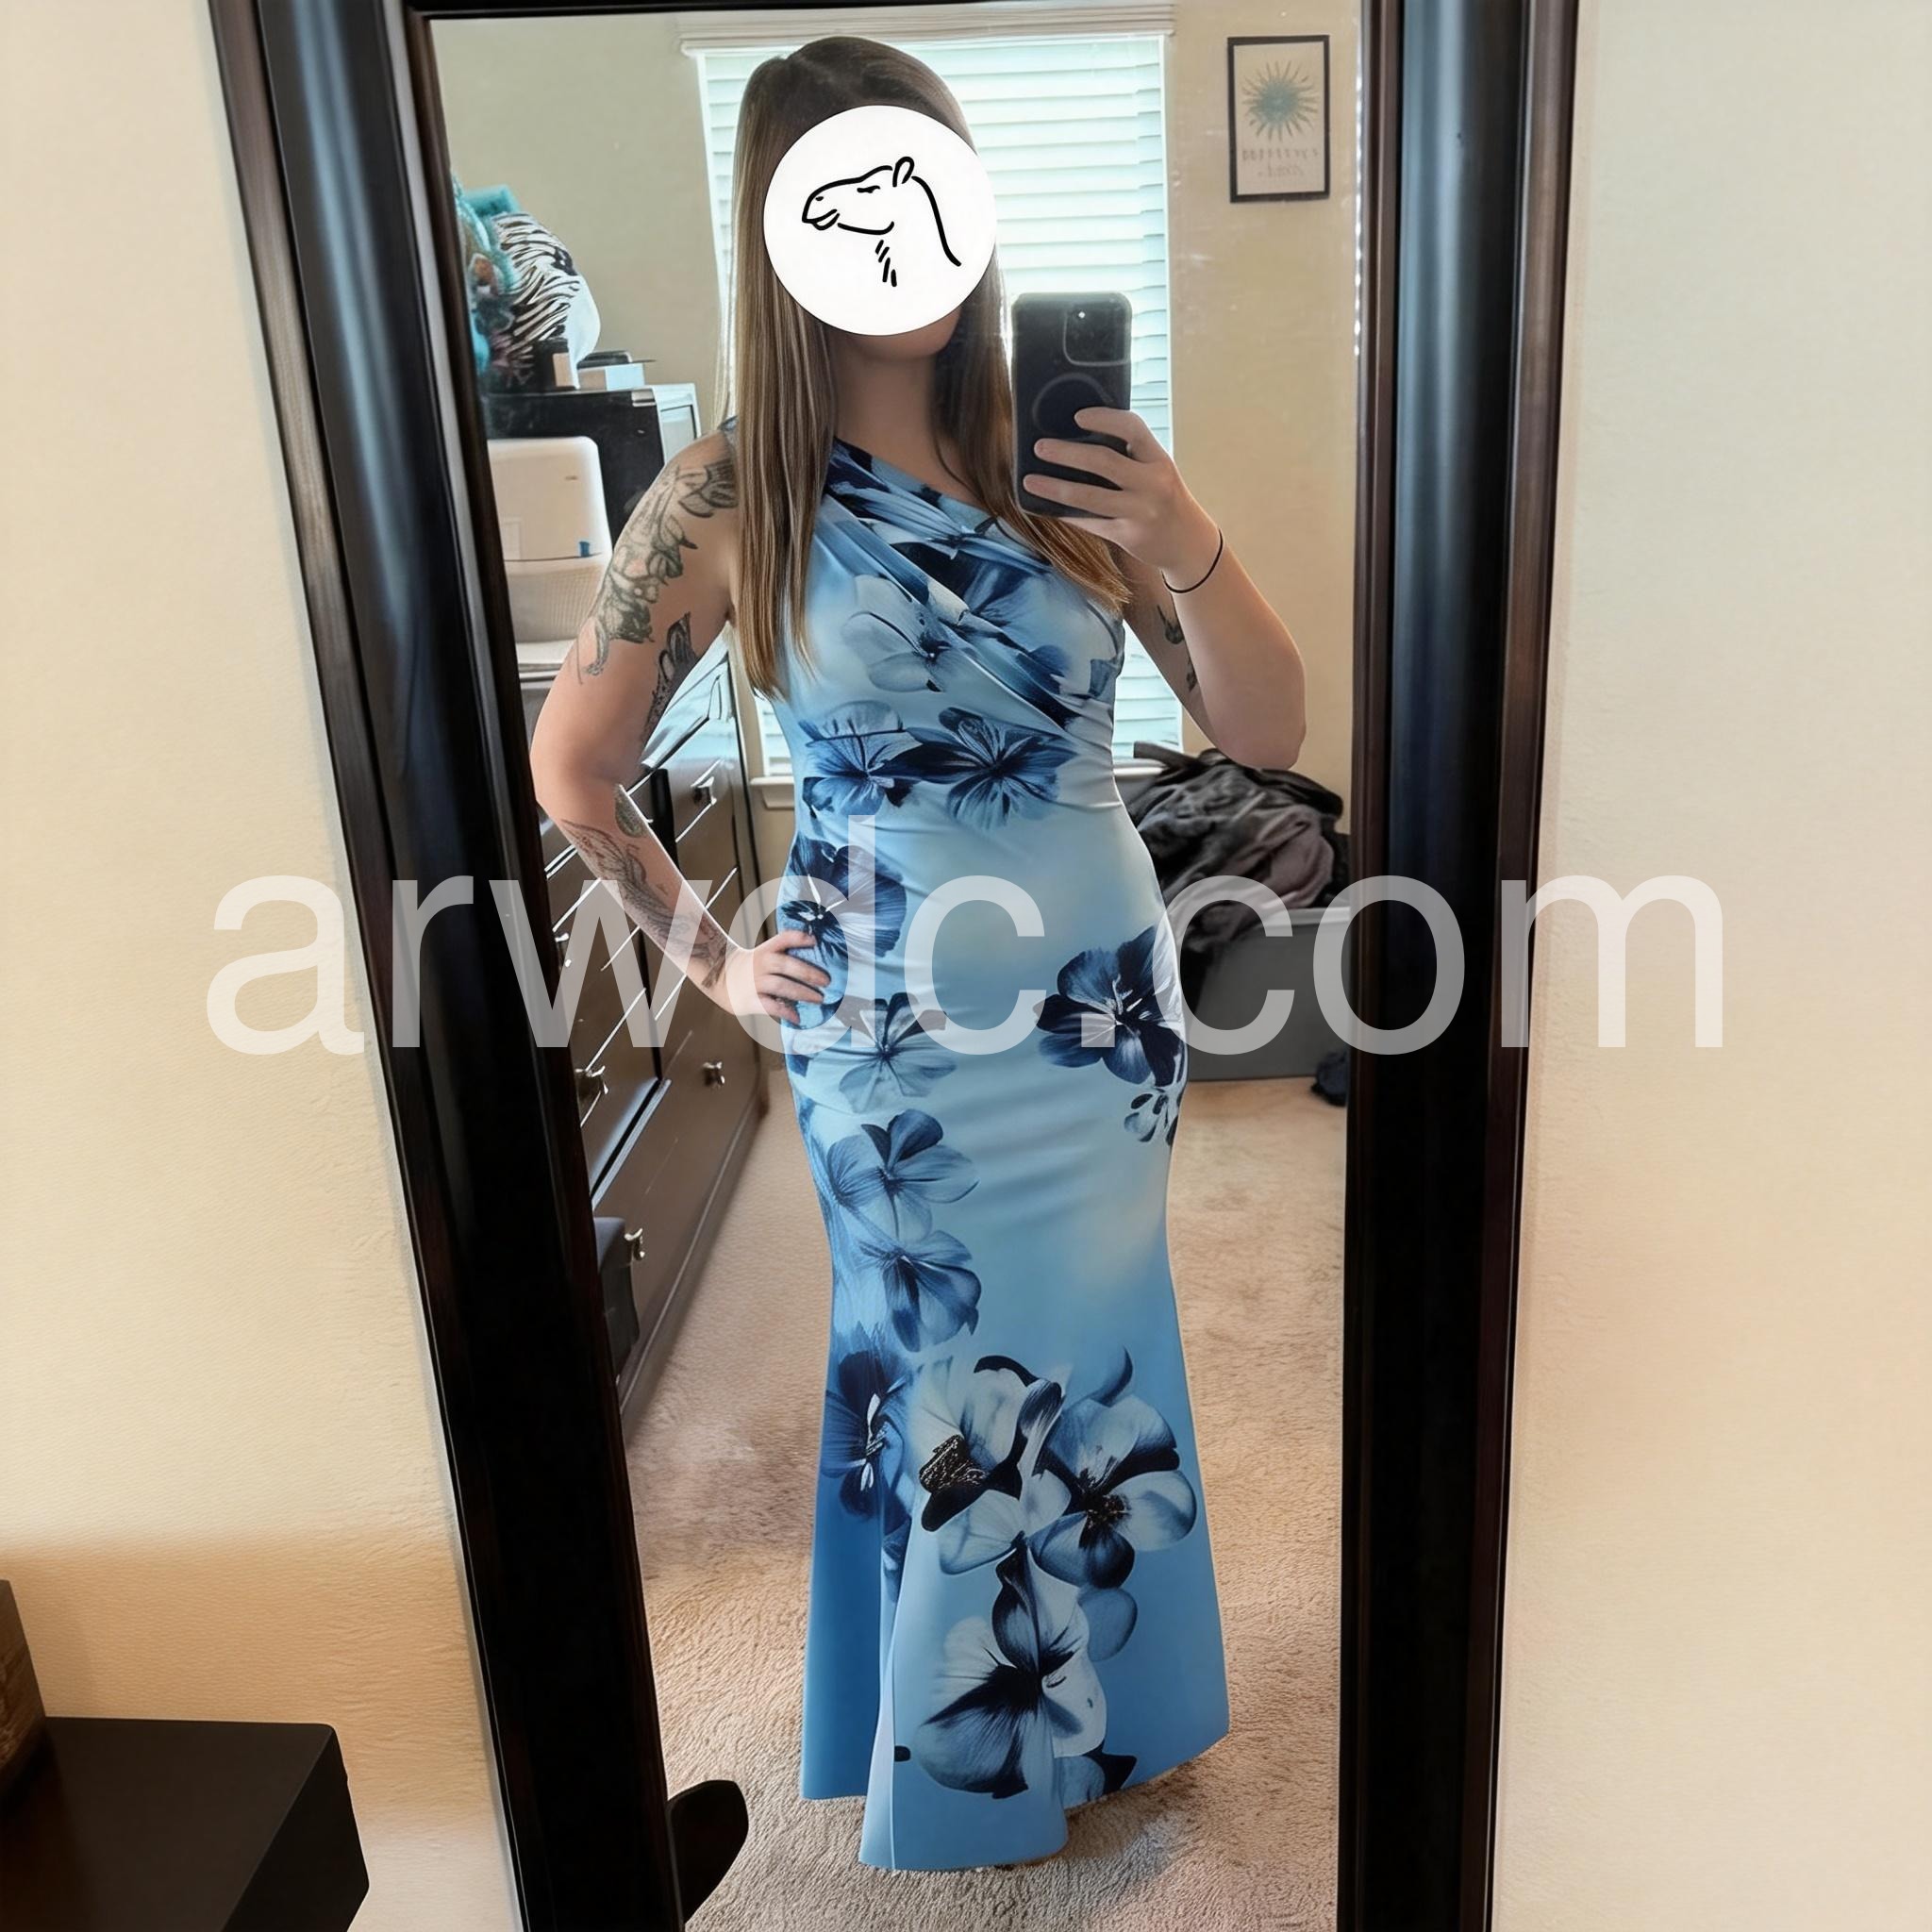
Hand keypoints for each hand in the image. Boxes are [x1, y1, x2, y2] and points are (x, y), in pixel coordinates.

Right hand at [718, 930, 828, 1024]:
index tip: (814, 941)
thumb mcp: (762, 954)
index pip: (782, 939)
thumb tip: (814, 961)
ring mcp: (754, 983)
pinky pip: (770, 1007)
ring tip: (819, 999)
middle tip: (827, 981)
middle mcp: (760, 965)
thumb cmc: (750, 968)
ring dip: (802, 992)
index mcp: (764, 951)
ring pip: (781, 986)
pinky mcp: (750, 1000)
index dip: (798, 938)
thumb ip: (782, 954)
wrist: (719, 978)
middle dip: (808, 972)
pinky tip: (797, 1017)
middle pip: (786, 965)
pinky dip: (785, 1012)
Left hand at [1024, 407, 1219, 584]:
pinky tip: (1046, 506)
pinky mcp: (1127, 536)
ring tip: (1030, 480)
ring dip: (1055, 487)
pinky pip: (1089, 522)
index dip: (1104, 418)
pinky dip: (1065, 513)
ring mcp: (1140, 512)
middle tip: (1040, 447)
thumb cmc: (1165, 499)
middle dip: (1067, 453)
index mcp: (1159, 460)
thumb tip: (1080, 438)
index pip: (1133, 428)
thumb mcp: (1157, 471)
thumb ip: (1130, 457)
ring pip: (1090, 497)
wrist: (1188, 543)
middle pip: (1104, 461)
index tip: (1077, 416)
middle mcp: (1153, 484)